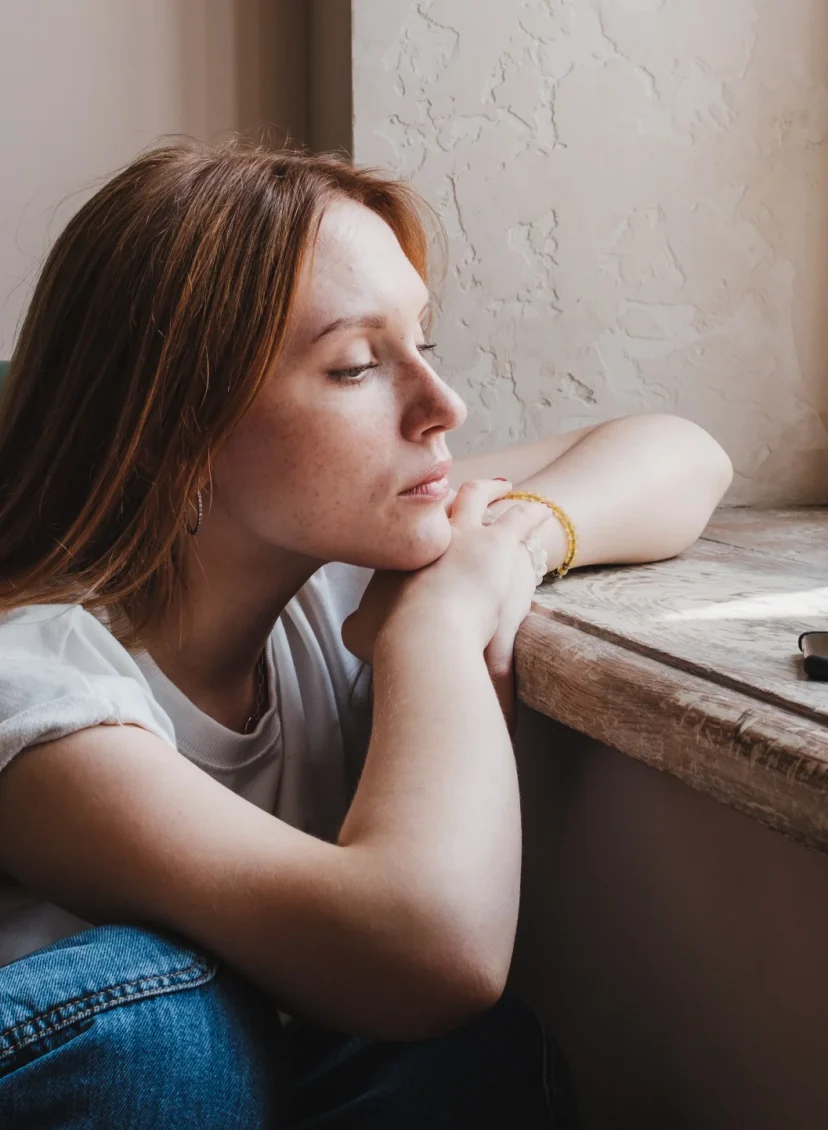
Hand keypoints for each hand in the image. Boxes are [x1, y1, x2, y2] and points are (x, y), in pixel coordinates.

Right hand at [342, 479, 554, 729]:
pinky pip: (518, 519)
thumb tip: (353, 625)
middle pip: (437, 499)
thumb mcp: (358, 630)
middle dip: (447, 493)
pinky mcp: (497, 543)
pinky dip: (530, 514)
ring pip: (478, 496)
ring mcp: (463, 532)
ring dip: (491, 489)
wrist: (421, 634)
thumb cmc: (389, 637)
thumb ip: (356, 623)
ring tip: (503, 487)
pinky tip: (541, 511)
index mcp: (399, 550)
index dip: (416, 518)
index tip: (423, 518)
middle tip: (457, 491)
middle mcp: (429, 533)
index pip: (408, 525)